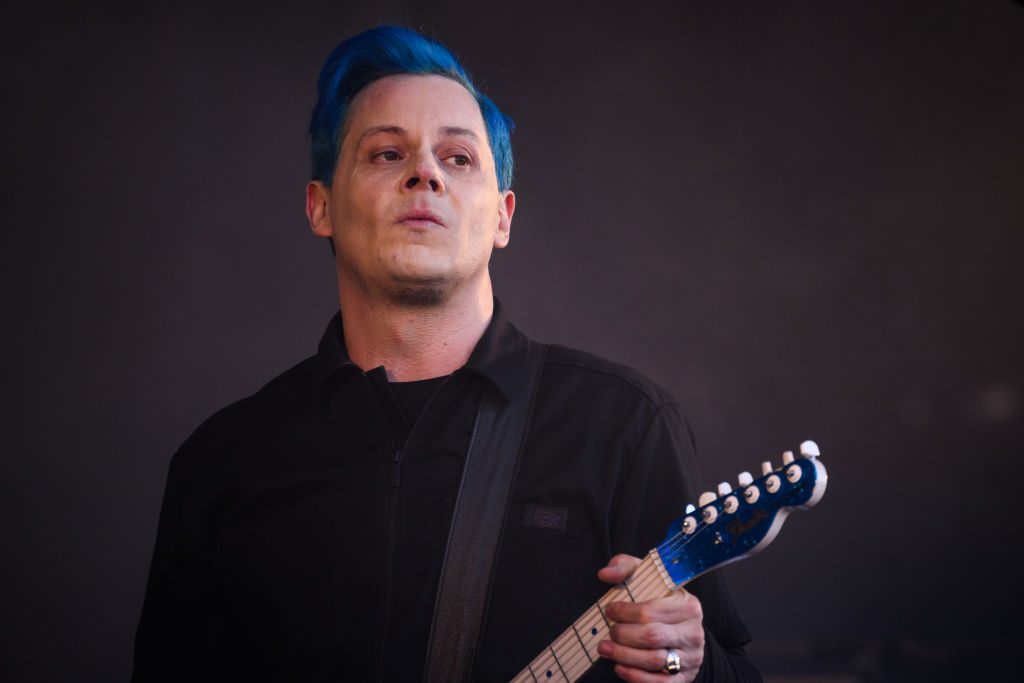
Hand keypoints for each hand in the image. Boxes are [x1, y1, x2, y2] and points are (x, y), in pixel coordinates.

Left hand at [596, 554, 704, 681]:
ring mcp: (691, 657)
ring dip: (624, 656)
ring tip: (605, 649)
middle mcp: (693, 631)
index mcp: (687, 605)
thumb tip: (605, 574)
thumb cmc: (658, 603)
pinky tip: (620, 668)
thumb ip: (624, 567)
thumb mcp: (646, 578)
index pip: (651, 611)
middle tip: (608, 633)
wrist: (682, 631)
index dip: (624, 612)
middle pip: (652, 636)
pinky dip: (636, 677)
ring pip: (654, 660)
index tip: (609, 611)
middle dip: (622, 636)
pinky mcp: (685, 677)